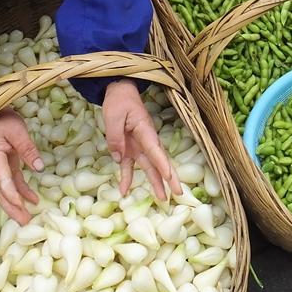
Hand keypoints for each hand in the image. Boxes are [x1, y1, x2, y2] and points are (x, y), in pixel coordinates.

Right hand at [0, 108, 42, 224]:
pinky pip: (13, 184)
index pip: (2, 180)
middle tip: (24, 223)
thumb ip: (28, 149)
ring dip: (16, 205)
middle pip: (1, 192)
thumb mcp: (18, 131)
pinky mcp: (5, 167)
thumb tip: (40, 168)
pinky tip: (33, 201)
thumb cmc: (4, 120)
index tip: (22, 206)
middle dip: (12, 209)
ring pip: (6, 192)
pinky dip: (22, 193)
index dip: (12, 194)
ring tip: (28, 219)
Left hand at [103, 80, 181, 199]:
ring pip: (150, 167)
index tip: (168, 176)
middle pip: (159, 161)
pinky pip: (130, 166)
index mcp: (145, 130)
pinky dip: (127, 179)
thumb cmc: (119, 101)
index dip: (161, 163)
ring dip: (156, 182)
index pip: (155, 149)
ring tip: (163, 199)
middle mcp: (146, 140)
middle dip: (169, 177)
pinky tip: (124, 191)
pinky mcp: (130, 149)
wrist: (119, 93)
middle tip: (178, 193)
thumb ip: (115, 136)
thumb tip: (117, 157)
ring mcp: (139, 146)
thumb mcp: (113, 116)